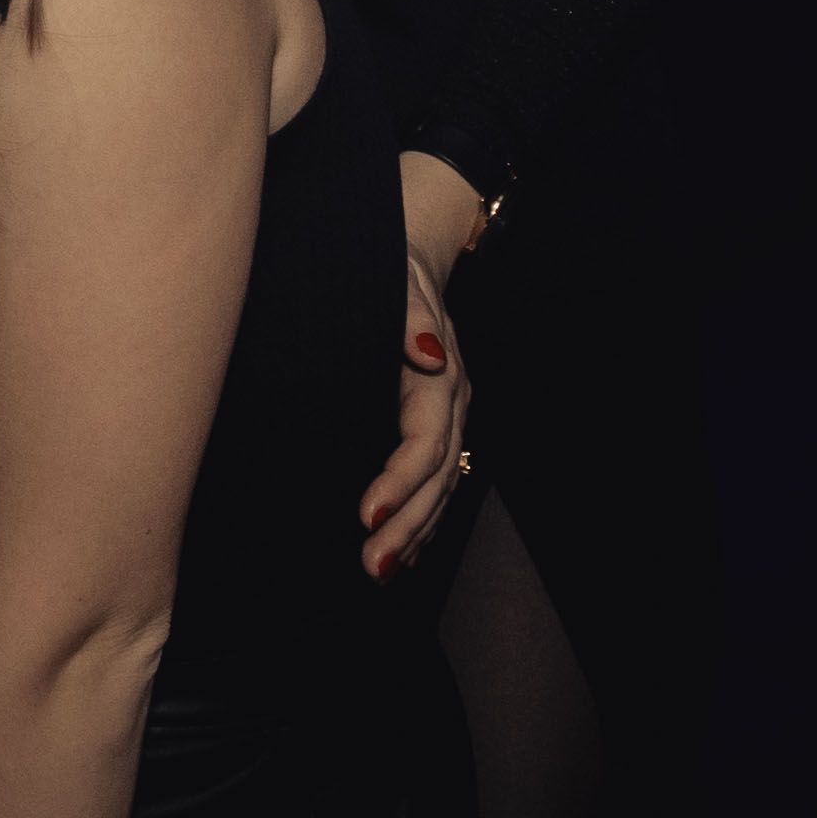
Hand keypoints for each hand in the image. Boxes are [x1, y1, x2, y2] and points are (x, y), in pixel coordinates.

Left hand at [364, 153, 483, 576]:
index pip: (423, 444)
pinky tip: (402, 548)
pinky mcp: (433, 421)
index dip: (399, 483)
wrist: (414, 245)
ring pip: (440, 486)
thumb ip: (408, 317)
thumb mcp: (397, 281)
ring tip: (381, 572)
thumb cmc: (393, 265)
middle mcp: (450, 401)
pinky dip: (420, 517)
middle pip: (436, 478)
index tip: (367, 516)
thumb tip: (426, 355)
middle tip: (371, 566)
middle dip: (407, 526)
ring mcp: (446, 415)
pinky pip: (434, 479)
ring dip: (415, 532)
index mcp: (439, 376)